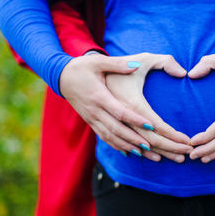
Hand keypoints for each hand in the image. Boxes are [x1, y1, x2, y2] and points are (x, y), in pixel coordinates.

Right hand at [59, 53, 191, 162]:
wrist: (60, 77)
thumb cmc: (82, 68)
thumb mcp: (98, 62)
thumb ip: (118, 64)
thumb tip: (136, 64)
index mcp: (99, 96)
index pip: (120, 111)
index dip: (135, 120)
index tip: (151, 125)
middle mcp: (95, 111)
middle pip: (117, 129)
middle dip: (135, 140)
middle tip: (153, 146)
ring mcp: (92, 119)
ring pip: (111, 137)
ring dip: (128, 146)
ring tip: (145, 153)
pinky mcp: (91, 122)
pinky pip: (104, 137)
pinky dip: (117, 146)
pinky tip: (129, 153)